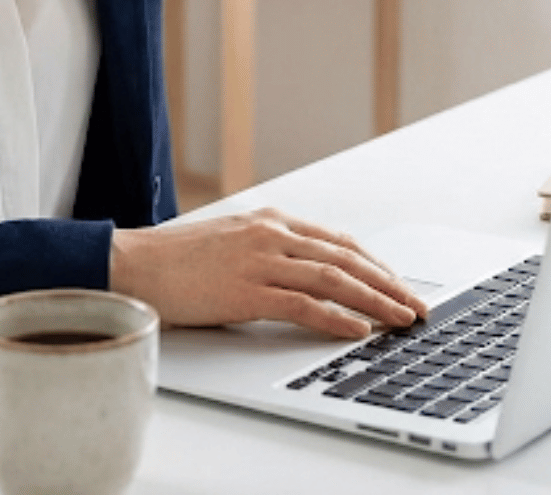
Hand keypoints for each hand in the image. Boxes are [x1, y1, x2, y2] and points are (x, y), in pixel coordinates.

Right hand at [109, 206, 427, 337]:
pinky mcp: (245, 290)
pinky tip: (357, 329)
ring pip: (332, 279)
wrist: (135, 265)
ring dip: (374, 301)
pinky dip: (335, 317)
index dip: (374, 264)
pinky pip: (302, 304)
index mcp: (268, 221)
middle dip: (387, 283)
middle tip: (416, 305)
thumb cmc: (176, 260)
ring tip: (401, 319)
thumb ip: (267, 250)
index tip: (398, 284)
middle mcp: (270, 234)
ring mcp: (258, 260)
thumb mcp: (230, 241)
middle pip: (344, 257)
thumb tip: (304, 273)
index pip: (336, 241)